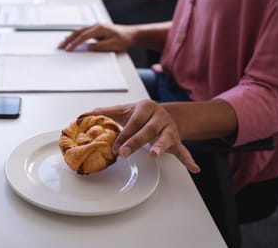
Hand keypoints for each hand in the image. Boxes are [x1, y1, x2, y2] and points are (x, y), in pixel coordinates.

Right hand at [58, 24, 138, 51]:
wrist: (132, 34)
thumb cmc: (125, 39)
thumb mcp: (114, 45)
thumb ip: (100, 46)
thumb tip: (88, 48)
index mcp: (100, 28)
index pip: (83, 36)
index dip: (75, 43)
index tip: (68, 49)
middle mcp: (96, 26)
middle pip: (78, 32)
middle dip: (68, 40)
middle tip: (60, 47)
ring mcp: (95, 28)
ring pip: (79, 31)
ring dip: (70, 38)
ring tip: (62, 44)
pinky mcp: (96, 31)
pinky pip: (82, 33)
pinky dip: (75, 37)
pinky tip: (70, 39)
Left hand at [82, 100, 200, 172]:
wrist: (167, 113)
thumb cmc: (142, 114)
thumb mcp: (125, 110)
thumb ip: (105, 113)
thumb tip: (82, 115)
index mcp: (145, 108)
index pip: (132, 122)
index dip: (123, 134)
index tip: (113, 146)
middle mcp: (159, 117)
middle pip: (147, 131)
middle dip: (135, 142)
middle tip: (123, 153)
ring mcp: (169, 129)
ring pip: (165, 138)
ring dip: (160, 147)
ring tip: (156, 155)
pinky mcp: (177, 140)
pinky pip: (184, 150)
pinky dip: (188, 159)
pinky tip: (194, 168)